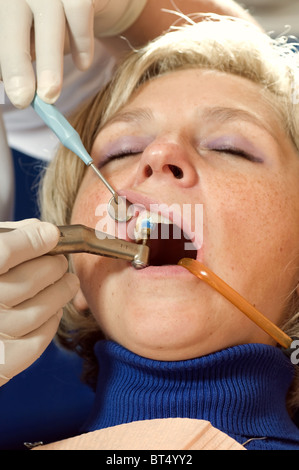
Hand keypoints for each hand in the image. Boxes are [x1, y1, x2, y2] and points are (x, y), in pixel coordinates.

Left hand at [0, 0, 145, 108]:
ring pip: (48, 19)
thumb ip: (18, 57)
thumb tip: (12, 88)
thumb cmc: (54, 25)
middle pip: (11, 20)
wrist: (92, 1)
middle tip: (21, 99)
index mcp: (6, 2)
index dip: (0, 59)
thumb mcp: (31, 41)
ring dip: (49, 61)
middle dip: (15, 63)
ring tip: (50, 94)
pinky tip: (82, 65)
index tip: (8, 91)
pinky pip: (80, 11)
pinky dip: (82, 42)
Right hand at [0, 219, 78, 386]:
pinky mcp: (2, 364)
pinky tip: (52, 309)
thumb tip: (43, 231)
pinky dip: (51, 322)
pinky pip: (36, 341)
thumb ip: (7, 239)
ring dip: (61, 292)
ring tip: (67, 282)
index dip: (31, 241)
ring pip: (38, 312)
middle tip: (60, 261)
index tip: (52, 234)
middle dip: (53, 266)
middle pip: (26, 282)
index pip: (2, 253)